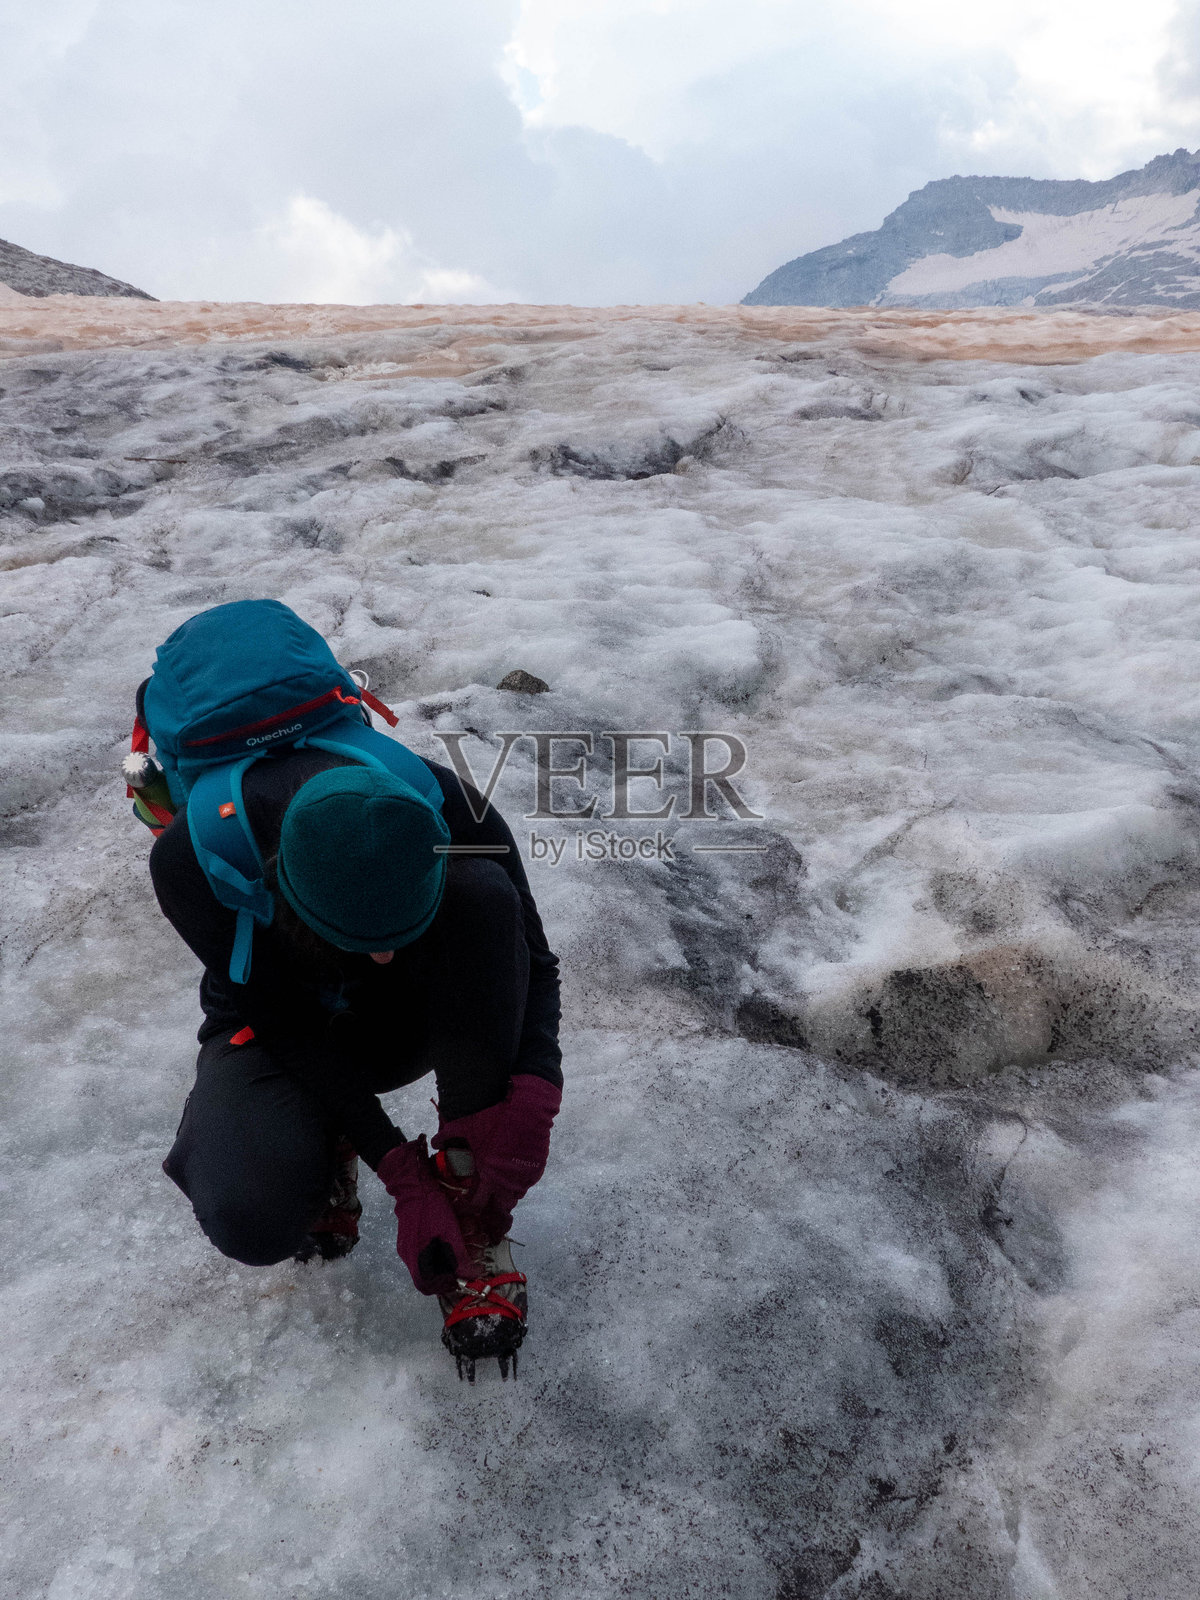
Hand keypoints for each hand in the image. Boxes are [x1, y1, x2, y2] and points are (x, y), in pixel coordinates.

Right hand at [376, 1136, 468, 1294]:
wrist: (414, 1188)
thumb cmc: (433, 1211)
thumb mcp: (451, 1234)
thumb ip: (459, 1257)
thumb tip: (470, 1275)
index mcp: (416, 1259)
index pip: (427, 1286)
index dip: (444, 1286)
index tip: (459, 1279)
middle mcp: (408, 1256)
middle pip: (425, 1278)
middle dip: (444, 1276)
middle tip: (459, 1269)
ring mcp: (406, 1247)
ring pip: (423, 1266)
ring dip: (439, 1266)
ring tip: (454, 1257)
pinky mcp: (407, 1238)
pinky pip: (420, 1255)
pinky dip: (433, 1256)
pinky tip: (444, 1245)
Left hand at [433, 1075, 561, 1238]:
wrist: (528, 1112)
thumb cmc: (495, 1119)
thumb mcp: (466, 1126)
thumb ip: (447, 1137)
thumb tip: (434, 1143)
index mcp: (487, 1176)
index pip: (475, 1205)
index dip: (469, 1207)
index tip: (466, 1203)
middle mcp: (505, 1183)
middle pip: (497, 1209)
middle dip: (491, 1207)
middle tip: (486, 1199)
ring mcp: (522, 1179)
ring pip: (514, 1198)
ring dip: (506, 1195)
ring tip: (500, 1185)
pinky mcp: (535, 1172)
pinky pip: (526, 1185)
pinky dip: (519, 1182)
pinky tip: (514, 1172)